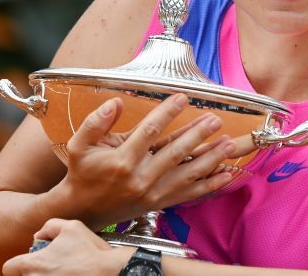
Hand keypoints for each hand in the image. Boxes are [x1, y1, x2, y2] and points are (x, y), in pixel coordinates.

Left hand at [2, 219, 128, 274]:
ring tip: (64, 272)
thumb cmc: (90, 252)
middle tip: (53, 267)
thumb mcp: (71, 227)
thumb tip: (38, 235)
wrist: (110, 273)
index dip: (17, 265)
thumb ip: (49, 226)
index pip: (9, 268)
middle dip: (34, 272)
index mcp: (32, 264)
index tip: (28, 264)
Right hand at [51, 93, 235, 227]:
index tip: (182, 98)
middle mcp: (140, 178)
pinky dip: (210, 184)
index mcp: (122, 161)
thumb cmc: (82, 173)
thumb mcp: (80, 145)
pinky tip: (226, 174)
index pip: (149, 132)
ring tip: (228, 142)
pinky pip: (189, 194)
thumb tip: (115, 103)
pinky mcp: (159, 203)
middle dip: (197, 135)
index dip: (167, 113)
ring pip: (187, 174)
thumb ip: (96, 122)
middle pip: (175, 153)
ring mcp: (152, 193)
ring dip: (210, 158)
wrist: (83, 210)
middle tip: (215, 120)